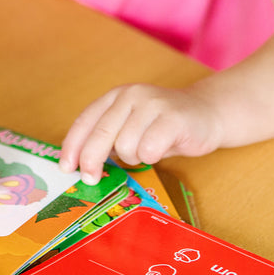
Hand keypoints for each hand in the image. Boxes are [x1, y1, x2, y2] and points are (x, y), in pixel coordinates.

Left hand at [59, 84, 223, 183]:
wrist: (208, 113)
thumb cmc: (164, 126)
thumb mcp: (131, 126)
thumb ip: (108, 138)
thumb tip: (81, 165)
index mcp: (116, 96)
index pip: (85, 121)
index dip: (72, 147)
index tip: (66, 168)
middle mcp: (131, 95)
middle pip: (100, 135)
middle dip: (92, 161)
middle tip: (91, 179)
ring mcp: (152, 104)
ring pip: (126, 146)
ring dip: (134, 158)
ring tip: (148, 150)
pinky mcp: (172, 117)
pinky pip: (149, 149)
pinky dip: (151, 157)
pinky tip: (161, 149)